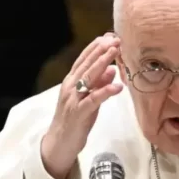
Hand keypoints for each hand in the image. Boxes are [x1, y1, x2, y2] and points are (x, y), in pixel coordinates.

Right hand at [41, 34, 123, 178]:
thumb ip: (98, 84)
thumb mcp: (89, 98)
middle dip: (101, 51)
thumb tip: (112, 69)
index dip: (96, 47)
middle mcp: (71, 86)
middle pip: (86, 65)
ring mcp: (74, 99)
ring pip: (88, 77)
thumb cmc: (76, 119)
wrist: (60, 142)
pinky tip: (117, 86)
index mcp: (72, 81)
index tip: (109, 36)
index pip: (84, 59)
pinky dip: (105, 91)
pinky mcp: (79, 113)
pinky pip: (93, 100)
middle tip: (115, 39)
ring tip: (115, 53)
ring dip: (102, 64)